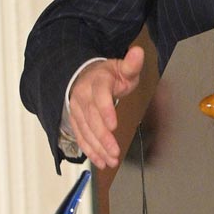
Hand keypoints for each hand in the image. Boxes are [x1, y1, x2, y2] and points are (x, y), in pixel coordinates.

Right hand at [68, 45, 144, 168]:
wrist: (84, 75)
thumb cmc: (107, 75)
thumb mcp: (122, 68)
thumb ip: (131, 64)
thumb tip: (138, 52)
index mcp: (97, 82)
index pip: (100, 96)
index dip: (106, 111)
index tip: (113, 125)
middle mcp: (83, 96)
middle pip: (92, 119)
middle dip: (103, 137)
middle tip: (114, 152)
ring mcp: (77, 109)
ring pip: (85, 130)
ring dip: (97, 147)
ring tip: (110, 160)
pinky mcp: (75, 120)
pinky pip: (80, 136)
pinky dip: (88, 150)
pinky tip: (98, 160)